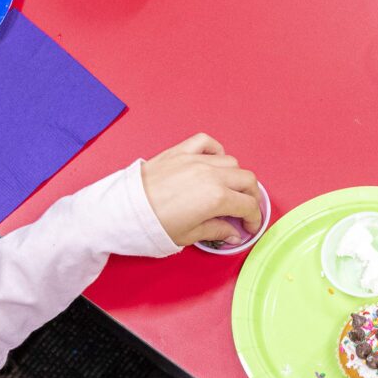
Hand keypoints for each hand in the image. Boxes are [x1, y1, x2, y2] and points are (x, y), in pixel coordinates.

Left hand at [141, 134, 262, 247]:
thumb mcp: (189, 235)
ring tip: (229, 189)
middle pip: (247, 179)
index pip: (248, 205)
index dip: (254, 219)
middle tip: (246, 209)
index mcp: (216, 198)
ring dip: (235, 176)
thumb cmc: (153, 224)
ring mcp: (196, 160)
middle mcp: (211, 174)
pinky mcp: (180, 152)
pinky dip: (215, 150)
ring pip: (231, 161)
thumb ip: (217, 230)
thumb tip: (233, 233)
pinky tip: (214, 162)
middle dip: (252, 196)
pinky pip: (206, 142)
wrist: (123, 211)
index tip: (250, 227)